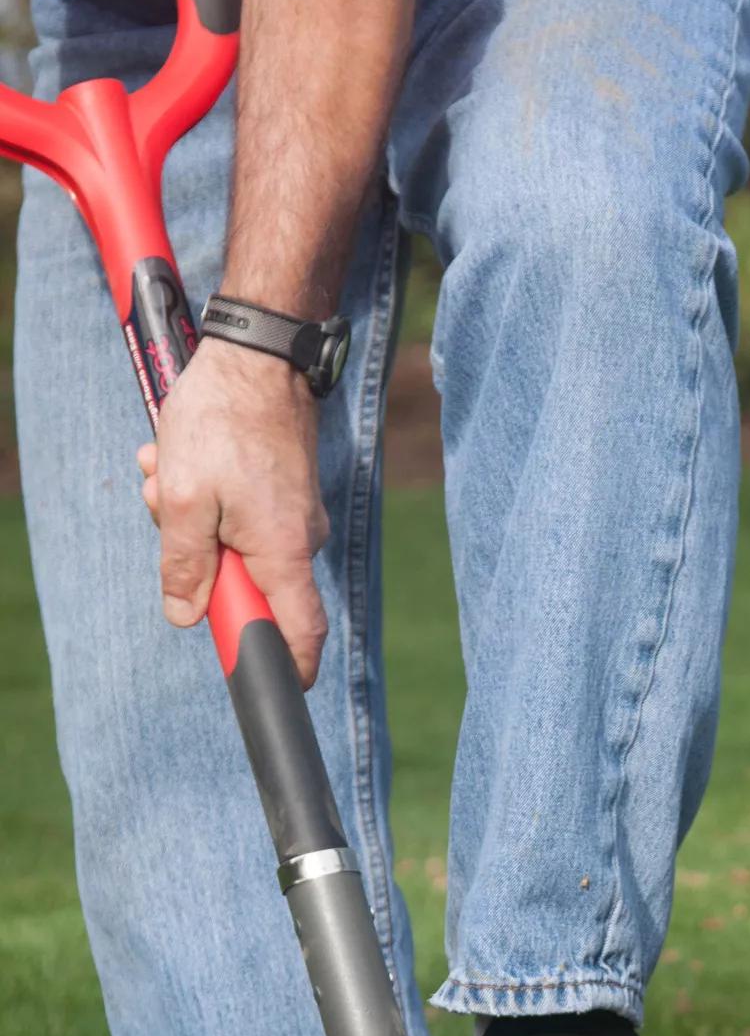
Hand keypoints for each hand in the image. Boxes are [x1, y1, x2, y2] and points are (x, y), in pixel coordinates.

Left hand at [138, 342, 329, 685]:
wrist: (260, 354)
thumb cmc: (222, 420)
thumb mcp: (183, 497)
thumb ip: (184, 564)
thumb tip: (186, 615)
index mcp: (282, 552)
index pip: (300, 633)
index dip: (286, 668)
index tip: (263, 681)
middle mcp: (300, 539)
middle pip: (250, 585)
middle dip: (198, 559)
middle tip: (163, 509)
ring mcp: (295, 514)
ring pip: (236, 543)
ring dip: (192, 516)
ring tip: (165, 467)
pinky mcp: (285, 491)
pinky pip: (242, 514)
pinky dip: (207, 495)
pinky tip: (182, 457)